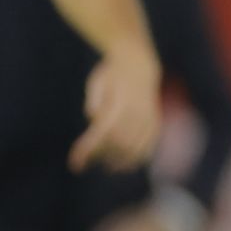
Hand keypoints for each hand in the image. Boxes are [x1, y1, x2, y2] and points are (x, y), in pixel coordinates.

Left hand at [70, 43, 161, 171]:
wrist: (139, 64)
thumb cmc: (112, 75)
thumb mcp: (97, 82)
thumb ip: (94, 100)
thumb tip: (94, 119)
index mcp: (121, 102)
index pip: (103, 132)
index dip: (89, 149)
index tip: (76, 162)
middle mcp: (137, 111)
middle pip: (119, 143)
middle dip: (101, 156)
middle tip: (86, 162)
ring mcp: (148, 117)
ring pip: (136, 147)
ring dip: (121, 161)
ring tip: (108, 167)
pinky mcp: (154, 121)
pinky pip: (149, 144)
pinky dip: (139, 157)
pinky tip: (128, 164)